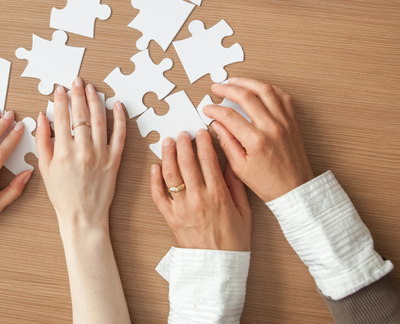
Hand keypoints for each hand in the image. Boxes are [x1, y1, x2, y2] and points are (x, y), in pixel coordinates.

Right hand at [36, 78, 125, 232]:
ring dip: (96, 101)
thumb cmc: (62, 195)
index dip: (61, 100)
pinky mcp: (115, 160)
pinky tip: (117, 105)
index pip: (62, 117)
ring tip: (92, 89)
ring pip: (100, 120)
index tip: (60, 90)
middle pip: (81, 115)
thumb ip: (42, 141)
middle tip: (77, 82)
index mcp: (63, 152)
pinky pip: (120, 135)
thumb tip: (41, 117)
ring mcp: (101, 154)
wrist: (83, 216)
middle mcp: (83, 150)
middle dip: (78, 94)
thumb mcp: (45, 168)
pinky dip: (120, 118)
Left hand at [150, 130, 250, 250]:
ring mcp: (182, 208)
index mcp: (218, 194)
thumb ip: (236, 186)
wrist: (218, 268)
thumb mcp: (244, 212)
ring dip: (167, 155)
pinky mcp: (170, 218)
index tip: (202, 132)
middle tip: (182, 133)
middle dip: (183, 143)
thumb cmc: (234, 242)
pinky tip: (154, 167)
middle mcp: (198, 198)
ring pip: (170, 174)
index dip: (203, 141)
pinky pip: (158, 195)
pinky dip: (154, 179)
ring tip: (167, 142)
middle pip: (187, 162)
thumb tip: (230, 163)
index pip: (208, 159)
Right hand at [204, 78, 314, 201]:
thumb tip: (217, 124)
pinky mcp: (292, 121)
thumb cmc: (269, 183)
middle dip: (227, 89)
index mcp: (256, 141)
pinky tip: (257, 89)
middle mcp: (272, 127)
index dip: (214, 109)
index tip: (207, 109)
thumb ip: (227, 142)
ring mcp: (284, 122)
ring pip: (265, 90)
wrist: (296, 190)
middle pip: (246, 97)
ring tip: (234, 82)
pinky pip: (282, 96)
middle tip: (216, 88)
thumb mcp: (240, 168)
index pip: (229, 116)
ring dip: (247, 82)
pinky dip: (268, 89)